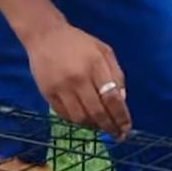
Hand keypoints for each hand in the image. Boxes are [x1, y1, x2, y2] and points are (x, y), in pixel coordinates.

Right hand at [24, 22, 132, 138]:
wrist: (45, 35)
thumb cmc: (78, 43)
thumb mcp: (104, 50)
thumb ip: (116, 74)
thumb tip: (122, 100)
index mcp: (95, 64)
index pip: (112, 98)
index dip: (121, 116)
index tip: (126, 128)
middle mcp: (78, 78)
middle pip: (97, 112)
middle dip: (110, 127)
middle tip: (117, 135)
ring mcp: (61, 87)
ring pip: (80, 118)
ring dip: (93, 126)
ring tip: (101, 127)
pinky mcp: (47, 93)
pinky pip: (65, 115)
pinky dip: (77, 121)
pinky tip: (84, 119)